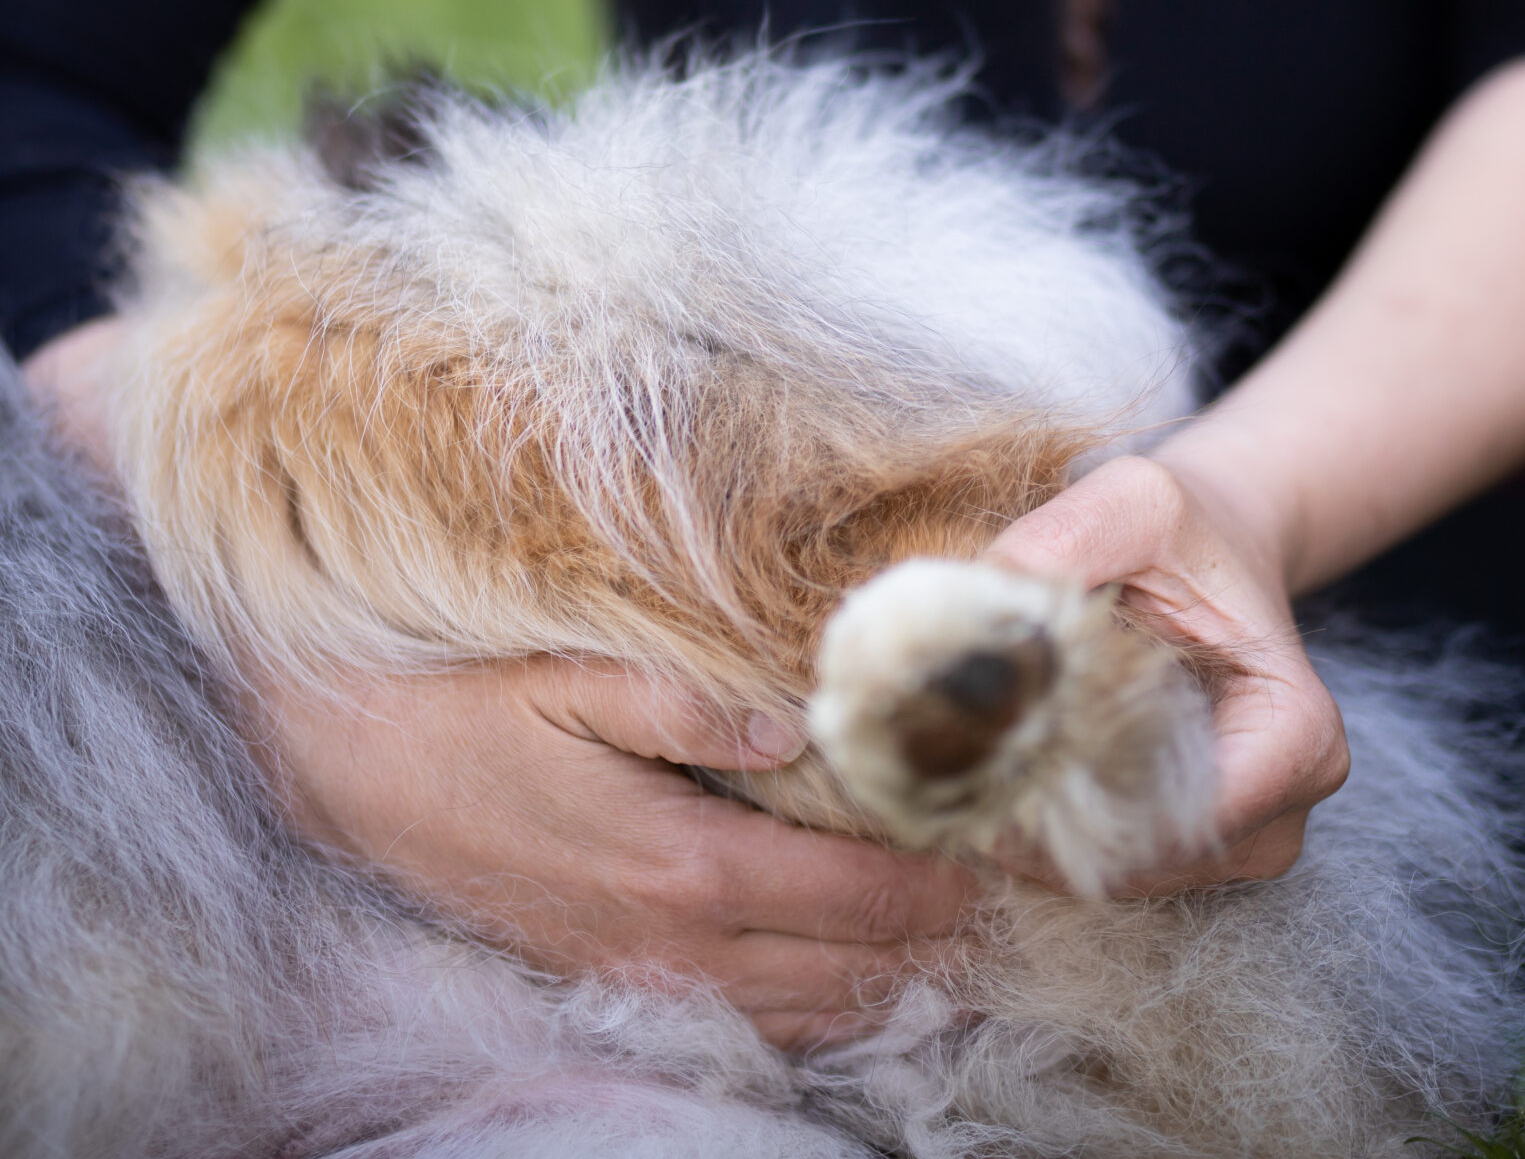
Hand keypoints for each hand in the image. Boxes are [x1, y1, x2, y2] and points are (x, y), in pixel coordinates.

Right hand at [249, 653, 977, 1048]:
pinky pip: (738, 1020)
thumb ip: (686, 698)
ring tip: (956, 948)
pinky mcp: (607, 970)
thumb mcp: (569, 673)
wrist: (346, 765)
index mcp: (680, 859)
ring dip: (885, 986)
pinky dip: (812, 1011)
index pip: (852, 893)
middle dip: (933, 940)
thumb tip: (797, 719)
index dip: (938, 881)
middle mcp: (670, 936)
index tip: (1004, 850)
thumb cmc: (462, 702)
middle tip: (1008, 896)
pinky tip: (848, 981)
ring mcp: (638, 967)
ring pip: (800, 1011)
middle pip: (845, 969)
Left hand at [985, 448, 1347, 889]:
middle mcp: (1281, 813)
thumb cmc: (1181, 526)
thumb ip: (1064, 539)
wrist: (1206, 550)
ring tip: (972, 764)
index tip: (994, 750)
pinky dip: (1048, 837)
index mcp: (1296, 735)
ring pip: (1118, 880)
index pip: (1183, 820)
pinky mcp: (1191, 855)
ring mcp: (1240, 846)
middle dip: (1047, 824)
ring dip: (1040, 837)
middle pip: (1146, 864)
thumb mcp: (1132, 500)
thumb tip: (983, 600)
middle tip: (956, 764)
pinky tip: (1001, 777)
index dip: (1081, 800)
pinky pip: (1108, 870)